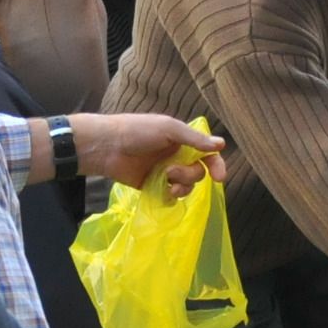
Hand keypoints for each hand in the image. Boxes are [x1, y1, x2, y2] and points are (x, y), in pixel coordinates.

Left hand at [71, 112, 220, 192]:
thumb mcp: (168, 129)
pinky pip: (170, 198)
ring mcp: (165, 173)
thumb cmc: (137, 131)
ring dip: (181, 187)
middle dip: (189, 175)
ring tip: (165, 181)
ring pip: (186, 187)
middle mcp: (176, 157)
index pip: (207, 155)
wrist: (107, 147)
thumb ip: (195, 139)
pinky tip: (162, 192)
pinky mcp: (153, 187)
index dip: (216, 165)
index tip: (219, 177)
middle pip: (198, 173)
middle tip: (171, 171)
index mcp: (182, 141)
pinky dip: (170, 197)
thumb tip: (221, 145)